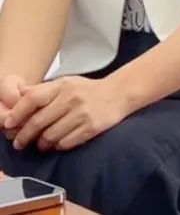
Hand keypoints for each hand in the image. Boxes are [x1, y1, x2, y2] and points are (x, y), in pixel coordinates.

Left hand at [4, 75, 130, 150]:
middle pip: (38, 122)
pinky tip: (58, 143)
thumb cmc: (88, 90)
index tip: (8, 125)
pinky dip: (58, 146)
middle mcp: (72, 98)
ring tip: (40, 144)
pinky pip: (66, 143)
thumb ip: (43, 90)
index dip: (17, 114)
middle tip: (19, 143)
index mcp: (63, 85)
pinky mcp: (91, 128)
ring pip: (50, 136)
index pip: (32, 99)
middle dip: (24, 136)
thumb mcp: (66, 83)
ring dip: (41, 144)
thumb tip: (16, 97)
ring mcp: (82, 114)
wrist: (120, 93)